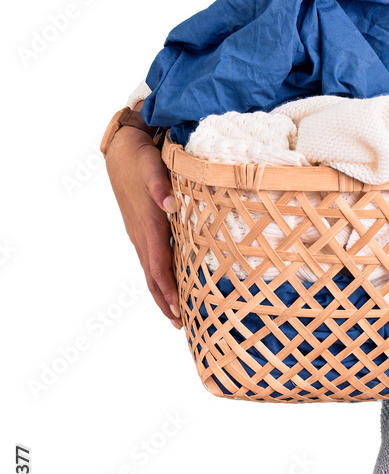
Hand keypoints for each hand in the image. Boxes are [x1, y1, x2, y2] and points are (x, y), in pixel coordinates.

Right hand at [105, 124, 182, 328]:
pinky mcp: (141, 228)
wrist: (122, 149)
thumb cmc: (141, 159)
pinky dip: (159, 276)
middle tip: (181, 324)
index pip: (158, 265)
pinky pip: (151, 258)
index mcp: (148, 225)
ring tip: (176, 313)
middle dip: (165, 301)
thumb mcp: (153, 168)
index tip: (179, 309)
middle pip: (152, 276)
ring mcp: (139, 233)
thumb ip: (161, 187)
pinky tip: (170, 282)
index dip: (168, 289)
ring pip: (150, 270)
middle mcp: (141, 234)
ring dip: (162, 293)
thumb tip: (170, 204)